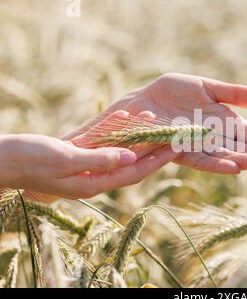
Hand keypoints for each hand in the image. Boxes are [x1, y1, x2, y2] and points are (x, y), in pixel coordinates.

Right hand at [0, 134, 177, 198]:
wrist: (0, 160)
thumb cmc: (28, 160)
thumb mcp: (65, 158)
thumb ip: (99, 159)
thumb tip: (131, 158)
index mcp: (94, 182)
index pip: (135, 172)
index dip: (158, 160)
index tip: (177, 148)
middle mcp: (94, 177)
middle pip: (132, 162)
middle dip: (155, 148)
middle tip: (176, 134)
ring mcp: (86, 167)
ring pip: (119, 150)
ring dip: (137, 135)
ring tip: (155, 119)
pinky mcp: (77, 156)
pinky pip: (102, 142)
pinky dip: (114, 130)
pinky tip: (124, 116)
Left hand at [66, 73, 246, 173]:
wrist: (142, 101)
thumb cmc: (174, 93)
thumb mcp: (208, 88)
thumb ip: (236, 94)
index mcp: (226, 124)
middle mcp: (216, 139)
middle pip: (246, 151)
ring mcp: (200, 147)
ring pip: (229, 158)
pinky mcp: (181, 150)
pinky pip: (202, 159)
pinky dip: (218, 163)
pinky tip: (234, 166)